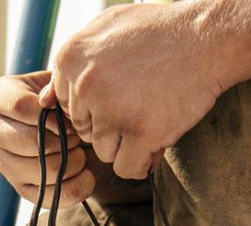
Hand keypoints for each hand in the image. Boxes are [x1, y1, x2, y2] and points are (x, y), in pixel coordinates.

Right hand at [0, 70, 95, 205]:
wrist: (71, 128)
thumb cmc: (63, 100)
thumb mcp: (60, 85)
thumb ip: (55, 86)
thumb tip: (46, 101)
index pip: (19, 106)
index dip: (51, 116)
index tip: (70, 121)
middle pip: (32, 142)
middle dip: (65, 141)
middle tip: (77, 136)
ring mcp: (4, 164)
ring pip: (45, 171)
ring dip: (74, 162)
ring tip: (80, 151)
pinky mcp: (21, 189)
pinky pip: (53, 197)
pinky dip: (78, 187)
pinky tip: (86, 174)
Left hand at [43, 3, 226, 178]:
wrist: (206, 37)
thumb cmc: (158, 34)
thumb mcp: (105, 31)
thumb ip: (73, 66)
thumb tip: (44, 103)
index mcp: (71, 58)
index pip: (68, 108)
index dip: (96, 108)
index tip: (121, 94)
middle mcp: (85, 84)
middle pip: (85, 132)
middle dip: (111, 128)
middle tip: (142, 104)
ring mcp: (112, 110)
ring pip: (104, 153)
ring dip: (128, 144)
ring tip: (152, 116)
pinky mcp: (140, 132)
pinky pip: (126, 169)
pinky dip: (141, 163)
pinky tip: (155, 143)